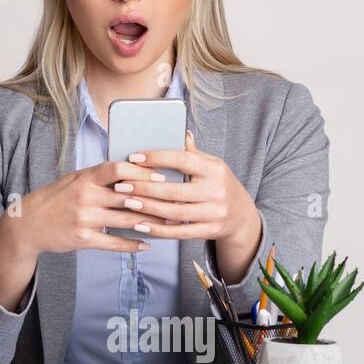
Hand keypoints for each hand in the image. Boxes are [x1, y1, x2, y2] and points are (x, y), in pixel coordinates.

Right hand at [0, 159, 169, 261]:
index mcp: (84, 178)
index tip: (161, 176)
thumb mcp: (73, 180)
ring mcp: (84, 219)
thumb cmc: (54, 198)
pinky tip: (146, 244)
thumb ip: (98, 175)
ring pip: (125, 220)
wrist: (28, 224)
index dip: (141, 171)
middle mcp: (85, 197)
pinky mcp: (83, 239)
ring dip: (150, 223)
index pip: (117, 168)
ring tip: (168, 224)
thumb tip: (129, 168)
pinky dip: (132, 244)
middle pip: (127, 196)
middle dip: (155, 199)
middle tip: (177, 201)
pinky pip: (113, 242)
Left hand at [115, 130, 257, 242]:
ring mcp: (214, 213)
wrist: (242, 215)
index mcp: (215, 169)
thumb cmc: (219, 184)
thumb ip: (193, 152)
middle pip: (173, 191)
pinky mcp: (209, 231)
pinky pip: (179, 232)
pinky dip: (158, 229)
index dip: (156, 158)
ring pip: (174, 212)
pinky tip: (140, 224)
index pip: (182, 160)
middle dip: (144, 188)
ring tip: (127, 201)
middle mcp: (216, 191)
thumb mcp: (212, 164)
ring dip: (147, 208)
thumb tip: (181, 131)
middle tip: (121, 185)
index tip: (134, 157)